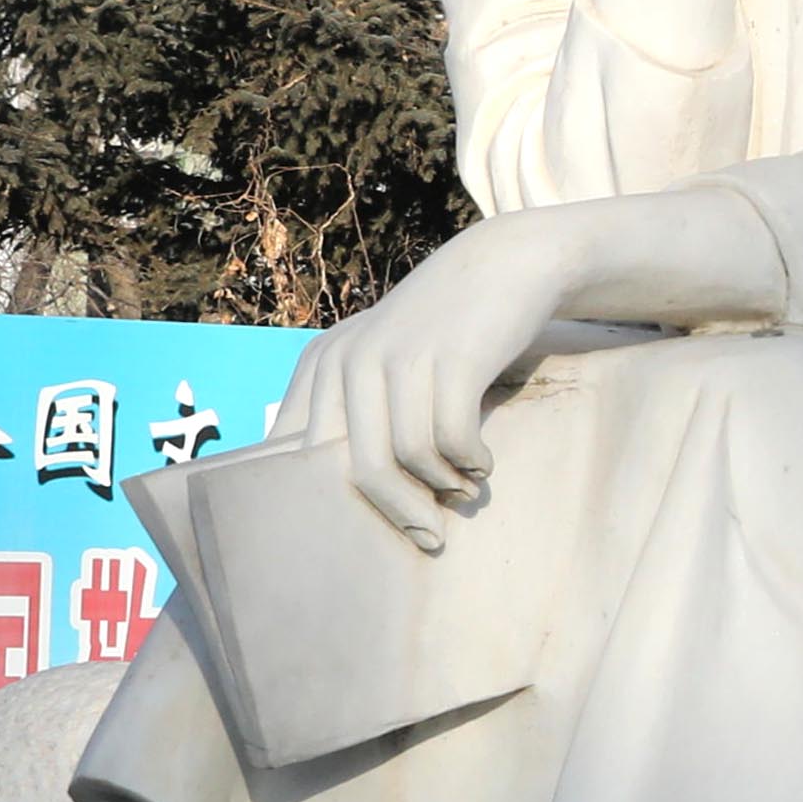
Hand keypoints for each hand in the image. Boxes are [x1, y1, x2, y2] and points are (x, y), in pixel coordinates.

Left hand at [277, 218, 581, 545]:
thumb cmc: (443, 327)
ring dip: (442, 487)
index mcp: (323, 365)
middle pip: (356, 467)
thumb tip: (355, 492)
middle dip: (396, 511)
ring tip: (465, 492)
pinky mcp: (452, 359)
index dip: (326, 504)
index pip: (299, 455)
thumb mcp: (383, 357)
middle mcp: (350, 361)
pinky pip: (451, 438)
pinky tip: (482, 464)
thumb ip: (354, 409)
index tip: (363, 535)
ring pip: (406, 458)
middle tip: (428, 537)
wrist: (504, 264)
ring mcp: (399, 358)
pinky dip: (470, 463)